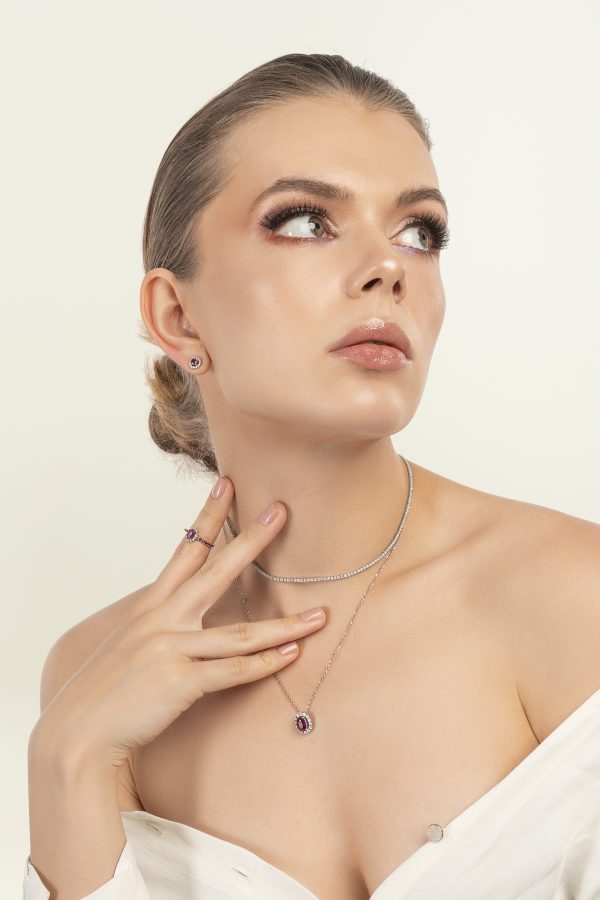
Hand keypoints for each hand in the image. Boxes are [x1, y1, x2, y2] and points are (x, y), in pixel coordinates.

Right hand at [35, 479, 326, 769]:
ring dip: (285, 625)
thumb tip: (183, 605)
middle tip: (281, 510)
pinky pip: (233, 672)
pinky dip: (266, 664)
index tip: (228, 483)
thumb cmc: (107, 689)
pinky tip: (293, 654)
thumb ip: (159, 621)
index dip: (209, 515)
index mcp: (151, 606)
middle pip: (215, 571)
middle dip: (252, 539)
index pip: (186, 549)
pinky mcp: (179, 682)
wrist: (78, 732)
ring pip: (240, 634)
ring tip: (320, 614)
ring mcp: (170, 649)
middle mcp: (162, 619)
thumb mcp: (129, 642)